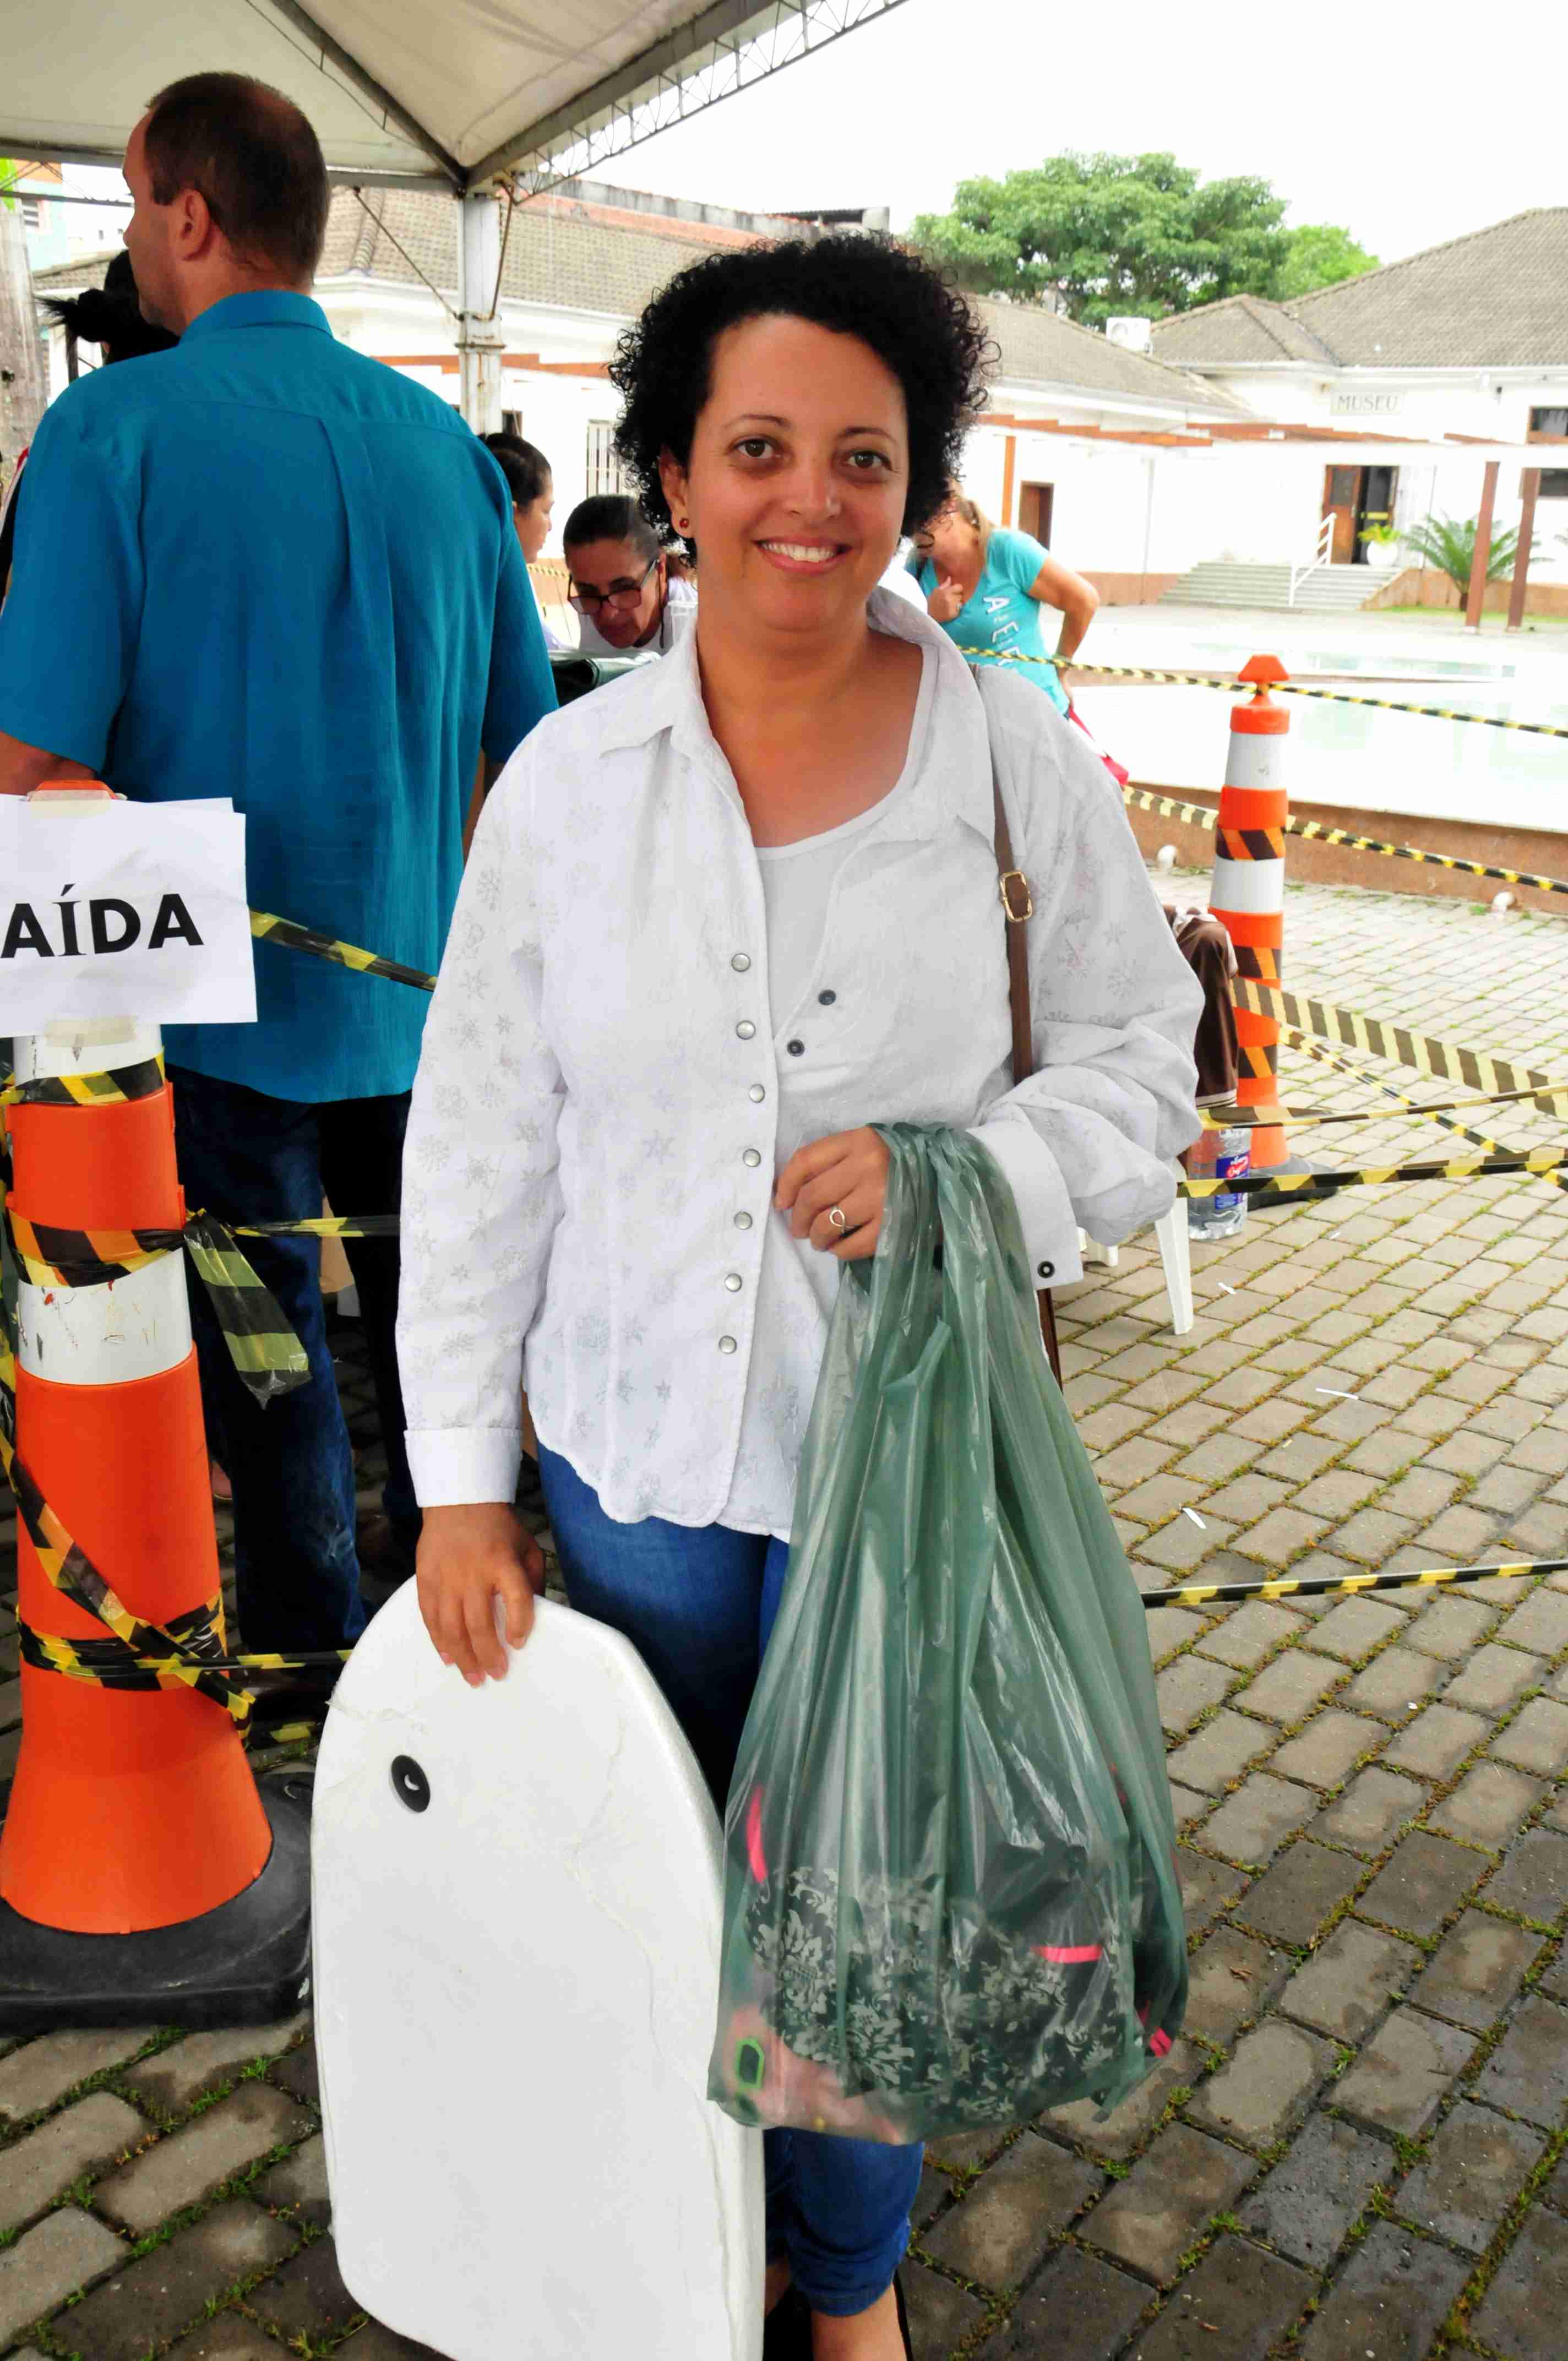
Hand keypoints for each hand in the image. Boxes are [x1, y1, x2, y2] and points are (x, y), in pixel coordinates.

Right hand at [416, 1502, 545, 1686]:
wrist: (460, 1502)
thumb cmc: (500, 1530)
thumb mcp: (526, 1547)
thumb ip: (531, 1581)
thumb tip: (536, 1617)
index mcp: (503, 1562)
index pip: (516, 1597)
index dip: (519, 1624)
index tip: (519, 1643)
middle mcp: (473, 1572)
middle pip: (479, 1622)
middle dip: (489, 1654)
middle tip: (497, 1674)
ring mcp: (446, 1577)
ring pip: (451, 1627)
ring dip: (463, 1657)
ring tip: (473, 1677)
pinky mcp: (426, 1579)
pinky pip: (430, 1617)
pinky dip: (438, 1640)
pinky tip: (448, 1657)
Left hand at [775, 1127, 889, 1261]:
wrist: (950, 1183)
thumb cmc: (902, 1166)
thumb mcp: (870, 1148)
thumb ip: (835, 1162)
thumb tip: (790, 1193)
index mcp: (860, 1140)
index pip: (806, 1160)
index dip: (786, 1185)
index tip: (782, 1202)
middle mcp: (868, 1166)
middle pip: (812, 1196)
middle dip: (798, 1218)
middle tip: (800, 1229)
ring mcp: (881, 1198)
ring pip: (827, 1224)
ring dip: (816, 1237)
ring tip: (820, 1240)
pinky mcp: (892, 1226)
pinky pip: (849, 1247)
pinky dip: (838, 1251)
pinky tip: (840, 1247)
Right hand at [927, 574, 963, 623]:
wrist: (927, 616)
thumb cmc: (931, 602)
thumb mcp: (936, 591)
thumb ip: (944, 585)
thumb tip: (950, 578)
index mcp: (945, 592)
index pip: (959, 587)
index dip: (957, 589)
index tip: (955, 591)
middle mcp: (949, 599)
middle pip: (960, 595)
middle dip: (956, 597)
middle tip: (950, 599)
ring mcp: (951, 607)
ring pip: (961, 603)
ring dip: (957, 604)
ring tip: (950, 605)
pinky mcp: (953, 614)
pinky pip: (959, 610)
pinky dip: (956, 610)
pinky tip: (950, 610)